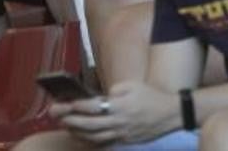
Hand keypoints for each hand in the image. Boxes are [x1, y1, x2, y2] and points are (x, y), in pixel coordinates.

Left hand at [56, 81, 180, 145]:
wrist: (170, 115)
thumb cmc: (151, 97)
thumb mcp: (133, 85)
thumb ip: (114, 90)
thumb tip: (98, 98)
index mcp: (121, 106)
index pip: (93, 107)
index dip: (76, 106)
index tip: (64, 103)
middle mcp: (119, 122)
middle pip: (88, 124)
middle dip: (70, 120)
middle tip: (57, 115)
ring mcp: (121, 134)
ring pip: (92, 137)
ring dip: (76, 132)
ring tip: (65, 125)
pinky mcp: (123, 141)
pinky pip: (102, 143)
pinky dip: (88, 140)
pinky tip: (79, 136)